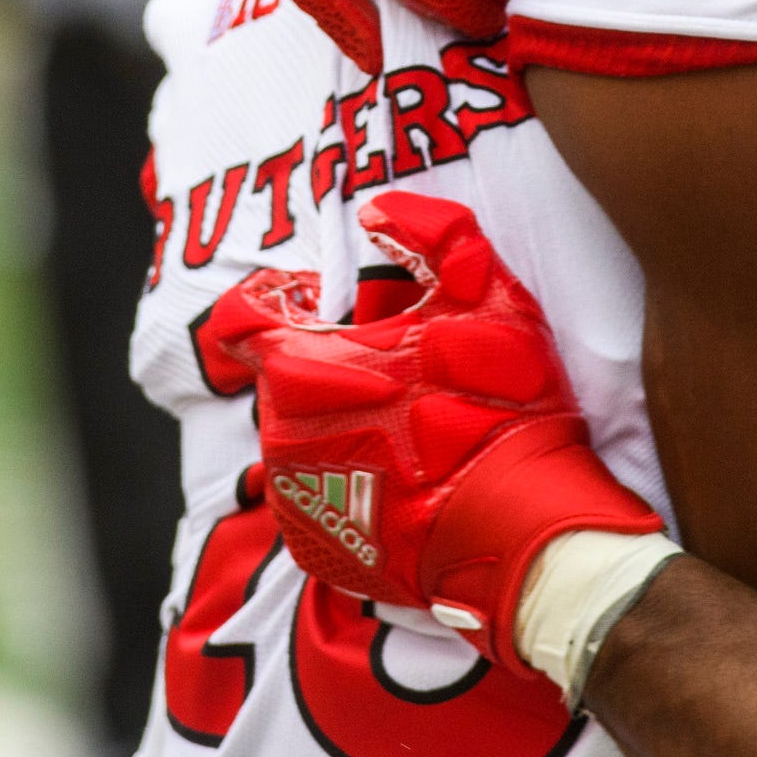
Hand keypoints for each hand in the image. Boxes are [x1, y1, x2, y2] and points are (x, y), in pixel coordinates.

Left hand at [204, 192, 662, 662]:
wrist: (517, 527)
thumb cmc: (499, 404)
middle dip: (332, 361)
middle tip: (402, 361)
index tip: (323, 303)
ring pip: (303, 436)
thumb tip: (377, 208)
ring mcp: (296, 498)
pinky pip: (323, 495)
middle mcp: (281, 434)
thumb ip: (430, 233)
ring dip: (343, 421)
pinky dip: (355, 480)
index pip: (239, 318)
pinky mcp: (319, 548)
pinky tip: (411, 476)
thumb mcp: (484, 293)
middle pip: (285, 376)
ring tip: (413, 424)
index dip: (281, 300)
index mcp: (302, 369)